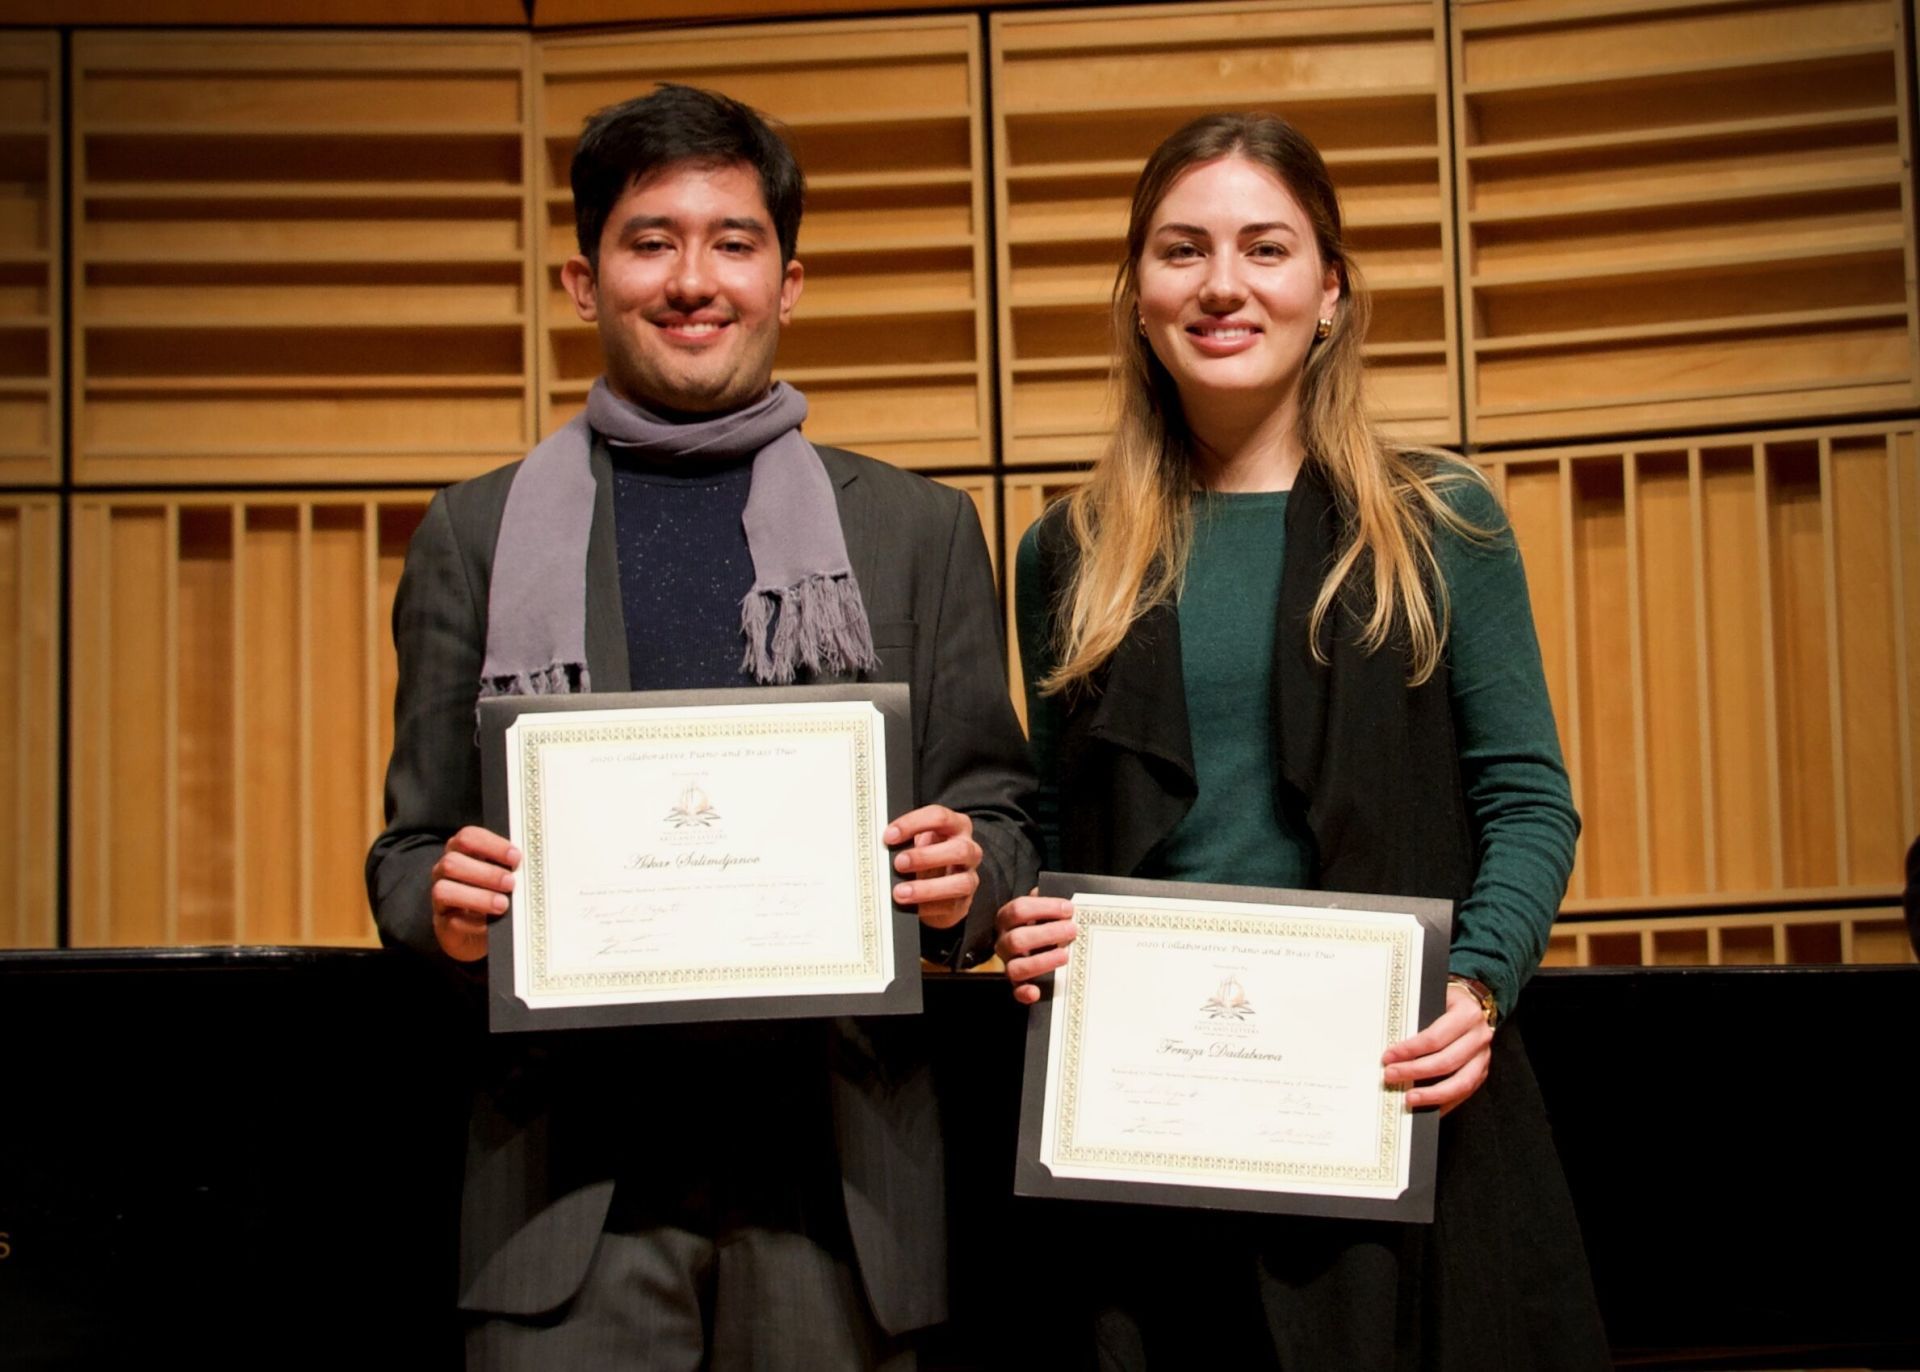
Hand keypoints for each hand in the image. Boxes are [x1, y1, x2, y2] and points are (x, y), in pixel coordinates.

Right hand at [430, 825, 519, 962]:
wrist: (479, 930)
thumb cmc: (494, 894)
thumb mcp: (502, 875)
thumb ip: (510, 866)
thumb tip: (531, 865)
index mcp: (461, 851)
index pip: (468, 837)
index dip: (491, 845)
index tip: (515, 858)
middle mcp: (445, 870)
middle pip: (453, 862)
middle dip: (486, 873)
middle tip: (511, 883)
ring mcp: (439, 897)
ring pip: (444, 890)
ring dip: (478, 897)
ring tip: (503, 904)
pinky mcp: (442, 922)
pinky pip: (452, 920)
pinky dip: (474, 922)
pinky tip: (490, 924)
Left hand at [885, 805, 982, 929]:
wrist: (940, 886)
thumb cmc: (927, 856)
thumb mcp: (918, 841)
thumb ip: (906, 839)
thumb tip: (883, 845)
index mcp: (956, 826)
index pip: (939, 817)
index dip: (913, 824)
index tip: (889, 836)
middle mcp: (969, 849)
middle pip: (958, 849)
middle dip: (926, 857)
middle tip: (898, 863)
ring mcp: (969, 876)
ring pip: (961, 882)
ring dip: (927, 888)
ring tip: (900, 892)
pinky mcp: (964, 902)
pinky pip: (950, 905)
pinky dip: (928, 906)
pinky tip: (911, 906)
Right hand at [994, 889, 1075, 1004]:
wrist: (1031, 941)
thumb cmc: (1039, 922)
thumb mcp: (1041, 908)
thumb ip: (1048, 902)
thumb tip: (1065, 899)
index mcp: (1007, 919)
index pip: (1019, 909)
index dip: (1044, 908)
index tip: (1069, 908)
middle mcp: (1004, 942)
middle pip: (1017, 939)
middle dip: (1047, 934)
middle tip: (1072, 930)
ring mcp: (1009, 963)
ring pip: (1015, 967)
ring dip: (1041, 961)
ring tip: (1066, 955)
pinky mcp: (1017, 983)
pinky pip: (1016, 991)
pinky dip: (1025, 993)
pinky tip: (1037, 991)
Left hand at [1381, 981, 1493, 1113]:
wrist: (1474, 1003)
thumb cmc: (1447, 1001)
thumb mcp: (1434, 998)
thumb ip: (1418, 1016)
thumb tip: (1391, 1044)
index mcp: (1466, 1014)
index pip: (1434, 1037)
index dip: (1410, 1050)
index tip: (1388, 1057)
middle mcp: (1479, 1036)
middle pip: (1446, 1061)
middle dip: (1415, 1072)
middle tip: (1391, 1076)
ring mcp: (1483, 1057)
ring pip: (1460, 1083)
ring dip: (1432, 1094)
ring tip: (1409, 1099)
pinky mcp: (1482, 1072)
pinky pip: (1465, 1092)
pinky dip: (1445, 1102)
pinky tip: (1426, 1106)